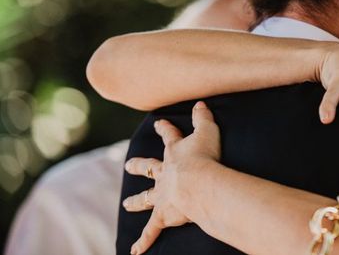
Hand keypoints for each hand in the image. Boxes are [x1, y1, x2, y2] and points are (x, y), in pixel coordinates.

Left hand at [123, 102, 221, 253]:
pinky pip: (152, 230)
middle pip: (148, 168)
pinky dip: (144, 241)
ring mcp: (162, 195)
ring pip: (146, 198)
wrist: (199, 183)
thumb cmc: (206, 156)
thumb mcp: (208, 131)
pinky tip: (135, 252)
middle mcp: (164, 174)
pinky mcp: (164, 214)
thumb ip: (203, 117)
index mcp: (174, 153)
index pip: (168, 136)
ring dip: (136, 202)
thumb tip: (200, 103)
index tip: (158, 123)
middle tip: (127, 165)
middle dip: (138, 165)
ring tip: (126, 204)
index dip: (164, 129)